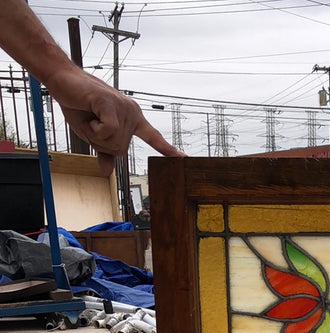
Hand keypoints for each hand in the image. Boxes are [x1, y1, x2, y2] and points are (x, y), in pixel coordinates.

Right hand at [44, 65, 184, 175]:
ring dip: (94, 134)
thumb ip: (104, 150)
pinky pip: (109, 131)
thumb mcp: (91, 134)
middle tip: (90, 123)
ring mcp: (124, 108)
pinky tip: (89, 112)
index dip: (168, 150)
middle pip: (120, 148)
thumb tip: (107, 171)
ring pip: (114, 141)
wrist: (60, 79)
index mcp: (132, 120)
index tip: (183, 159)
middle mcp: (133, 113)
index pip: (153, 137)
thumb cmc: (78, 105)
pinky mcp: (112, 104)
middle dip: (100, 142)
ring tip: (88, 115)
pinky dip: (94, 128)